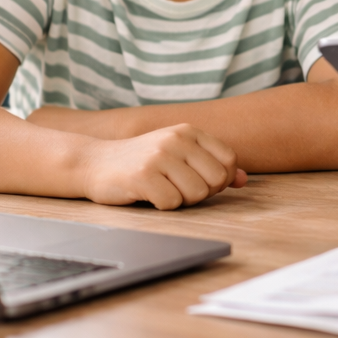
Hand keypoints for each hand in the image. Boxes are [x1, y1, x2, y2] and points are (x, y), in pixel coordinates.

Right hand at [77, 124, 247, 209]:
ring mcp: (159, 156)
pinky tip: (147, 194)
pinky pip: (172, 203)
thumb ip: (212, 164)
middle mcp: (176, 140)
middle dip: (201, 193)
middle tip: (177, 188)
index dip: (218, 179)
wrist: (94, 163)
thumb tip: (243, 180)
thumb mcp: (179, 155)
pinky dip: (162, 206)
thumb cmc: (143, 162)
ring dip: (181, 200)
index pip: (229, 161)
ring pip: (196, 194)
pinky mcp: (142, 176)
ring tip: (162, 189)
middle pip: (216, 180)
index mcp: (189, 132)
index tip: (198, 180)